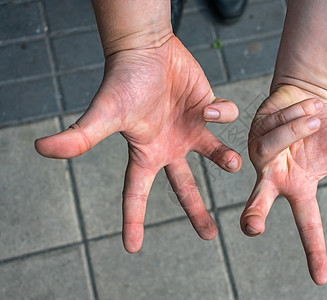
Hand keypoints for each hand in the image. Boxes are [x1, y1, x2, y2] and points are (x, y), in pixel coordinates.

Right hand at [35, 35, 241, 252]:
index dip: (133, 220)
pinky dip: (223, 115)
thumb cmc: (124, 79)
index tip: (132, 247)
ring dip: (224, 160)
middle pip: (183, 187)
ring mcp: (190, 129)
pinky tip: (211, 108)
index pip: (135, 193)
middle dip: (196, 211)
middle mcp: (169, 146)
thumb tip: (41, 148)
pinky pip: (224, 118)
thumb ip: (81, 136)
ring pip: (214, 154)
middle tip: (209, 235)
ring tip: (231, 164)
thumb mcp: (105, 113)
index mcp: (145, 153)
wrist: (148, 48)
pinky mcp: (207, 109)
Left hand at [240, 85, 326, 284]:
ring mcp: (261, 156)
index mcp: (300, 187)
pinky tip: (302, 108)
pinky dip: (294, 113)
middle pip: (261, 200)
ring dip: (299, 128)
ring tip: (315, 116)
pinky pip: (272, 125)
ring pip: (274, 146)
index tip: (321, 278)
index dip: (315, 250)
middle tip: (252, 228)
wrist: (309, 97)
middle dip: (255, 213)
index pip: (308, 222)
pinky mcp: (253, 135)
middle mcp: (276, 176)